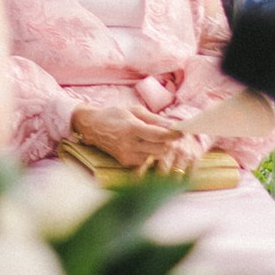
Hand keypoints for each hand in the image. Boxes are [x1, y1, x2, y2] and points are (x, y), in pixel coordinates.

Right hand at [71, 92, 186, 172]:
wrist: (92, 127)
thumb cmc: (114, 115)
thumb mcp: (133, 110)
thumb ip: (154, 119)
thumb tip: (172, 125)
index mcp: (132, 128)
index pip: (159, 135)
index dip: (173, 135)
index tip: (182, 132)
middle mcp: (129, 144)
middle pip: (160, 149)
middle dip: (167, 142)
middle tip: (169, 135)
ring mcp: (127, 155)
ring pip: (155, 156)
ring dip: (159, 149)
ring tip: (155, 140)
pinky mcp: (126, 163)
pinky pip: (146, 161)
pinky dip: (149, 154)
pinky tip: (143, 146)